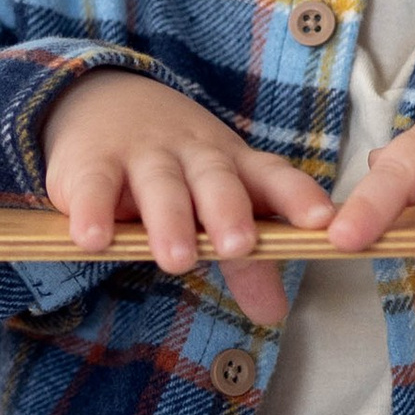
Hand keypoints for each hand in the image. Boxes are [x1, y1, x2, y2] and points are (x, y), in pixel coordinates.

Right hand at [41, 72, 333, 330]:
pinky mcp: (93, 163)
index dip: (298, 198)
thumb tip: (274, 314)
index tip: (322, 222)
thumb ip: (246, 260)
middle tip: (239, 245)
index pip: (273, 178)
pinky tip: (94, 240)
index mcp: (234, 165)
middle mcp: (194, 157)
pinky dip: (92, 210)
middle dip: (229, 212)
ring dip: (169, 220)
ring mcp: (144, 155)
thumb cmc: (177, 168)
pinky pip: (94, 185)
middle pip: (217, 181)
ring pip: (161, 185)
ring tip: (176, 260)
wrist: (104, 100)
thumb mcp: (215, 205)